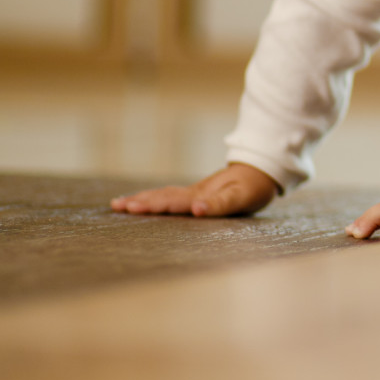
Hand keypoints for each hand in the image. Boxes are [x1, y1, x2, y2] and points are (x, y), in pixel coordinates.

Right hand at [109, 162, 279, 217]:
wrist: (264, 169)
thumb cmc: (254, 186)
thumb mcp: (241, 196)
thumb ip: (219, 203)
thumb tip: (196, 209)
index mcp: (200, 195)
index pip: (171, 202)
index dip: (151, 205)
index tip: (130, 207)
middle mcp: (194, 193)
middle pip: (162, 197)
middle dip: (138, 202)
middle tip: (115, 206)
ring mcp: (195, 192)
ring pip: (164, 195)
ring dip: (143, 199)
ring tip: (121, 204)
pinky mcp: (199, 194)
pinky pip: (171, 197)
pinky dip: (155, 199)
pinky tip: (147, 202)